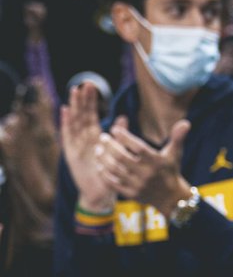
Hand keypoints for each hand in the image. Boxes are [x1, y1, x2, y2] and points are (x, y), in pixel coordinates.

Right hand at [60, 81, 113, 210]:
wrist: (99, 194)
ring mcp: (76, 144)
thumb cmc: (109, 174)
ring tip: (74, 91)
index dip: (91, 101)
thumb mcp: (116, 154)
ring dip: (74, 106)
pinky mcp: (70, 153)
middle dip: (82, 99)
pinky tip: (65, 110)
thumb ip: (119, 137)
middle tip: (84, 83)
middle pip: (81, 115)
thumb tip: (124, 118)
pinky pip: (67, 135)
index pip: (91, 115)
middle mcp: (84, 138)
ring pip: (74, 122)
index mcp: (95, 137)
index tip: (92, 85)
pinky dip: (66, 123)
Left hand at [96, 118, 191, 216]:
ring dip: (104, 158)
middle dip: (110, 146)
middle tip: (102, 137)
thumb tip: (186, 122)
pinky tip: (100, 164)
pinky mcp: (132, 194)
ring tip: (98, 149)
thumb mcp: (175, 154)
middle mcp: (146, 174)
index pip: (137, 147)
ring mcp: (138, 185)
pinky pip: (113, 183)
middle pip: (122, 157)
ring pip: (115, 169)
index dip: (124, 136)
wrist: (172, 199)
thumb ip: (177, 137)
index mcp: (156, 162)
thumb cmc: (170, 170)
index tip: (115, 129)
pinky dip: (105, 173)